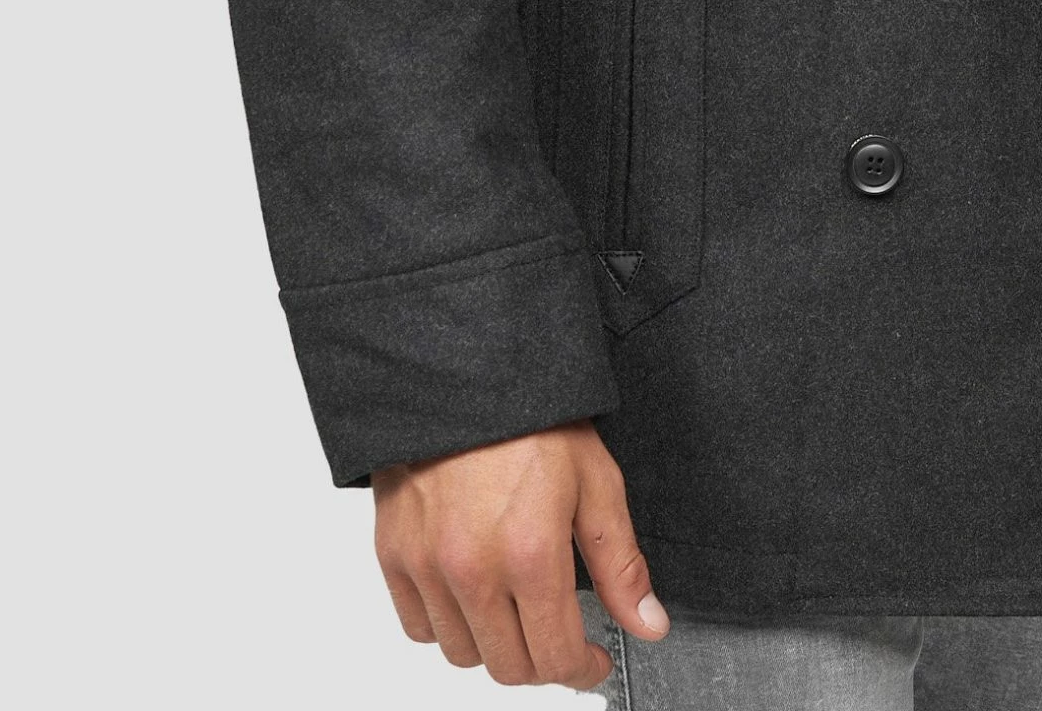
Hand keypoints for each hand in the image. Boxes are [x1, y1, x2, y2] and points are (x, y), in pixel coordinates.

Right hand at [373, 420, 667, 688]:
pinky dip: (446, 625)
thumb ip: (622, 564)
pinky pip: (418, 627)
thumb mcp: (596, 481)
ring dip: (494, 645)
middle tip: (558, 634)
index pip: (556, 658)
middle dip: (542, 661)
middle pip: (509, 667)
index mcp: (530, 553)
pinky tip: (472, 593)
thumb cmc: (531, 418)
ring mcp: (427, 566)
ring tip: (515, 607)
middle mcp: (473, 569)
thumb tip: (648, 624)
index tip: (591, 660)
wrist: (463, 372)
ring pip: (462, 655)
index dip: (582, 670)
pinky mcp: (392, 554)